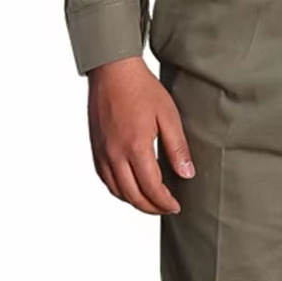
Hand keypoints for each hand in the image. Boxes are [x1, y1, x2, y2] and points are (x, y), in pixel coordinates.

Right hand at [88, 56, 194, 214]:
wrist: (113, 72)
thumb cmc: (142, 89)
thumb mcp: (168, 115)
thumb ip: (177, 147)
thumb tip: (186, 174)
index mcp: (135, 147)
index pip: (151, 188)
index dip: (165, 202)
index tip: (176, 206)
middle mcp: (114, 155)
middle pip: (132, 196)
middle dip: (151, 207)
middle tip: (166, 208)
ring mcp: (102, 153)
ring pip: (116, 191)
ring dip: (134, 201)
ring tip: (151, 202)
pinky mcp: (95, 148)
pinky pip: (105, 179)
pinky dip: (119, 190)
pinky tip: (130, 188)